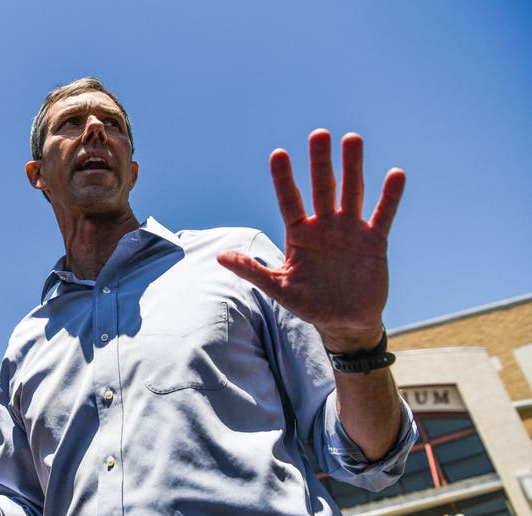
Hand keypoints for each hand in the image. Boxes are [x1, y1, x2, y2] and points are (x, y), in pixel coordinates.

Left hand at [217, 129, 404, 351]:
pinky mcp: (374, 241)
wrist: (344, 322)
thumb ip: (252, 271)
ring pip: (351, 192)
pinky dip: (389, 196)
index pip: (289, 200)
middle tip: (319, 134)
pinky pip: (382, 214)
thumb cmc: (308, 303)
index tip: (278, 154)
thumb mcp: (278, 288)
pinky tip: (395, 174)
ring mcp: (349, 230)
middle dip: (320, 162)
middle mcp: (323, 225)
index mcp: (298, 234)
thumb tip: (220, 257)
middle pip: (321, 187)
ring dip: (352, 167)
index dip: (284, 178)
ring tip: (352, 139)